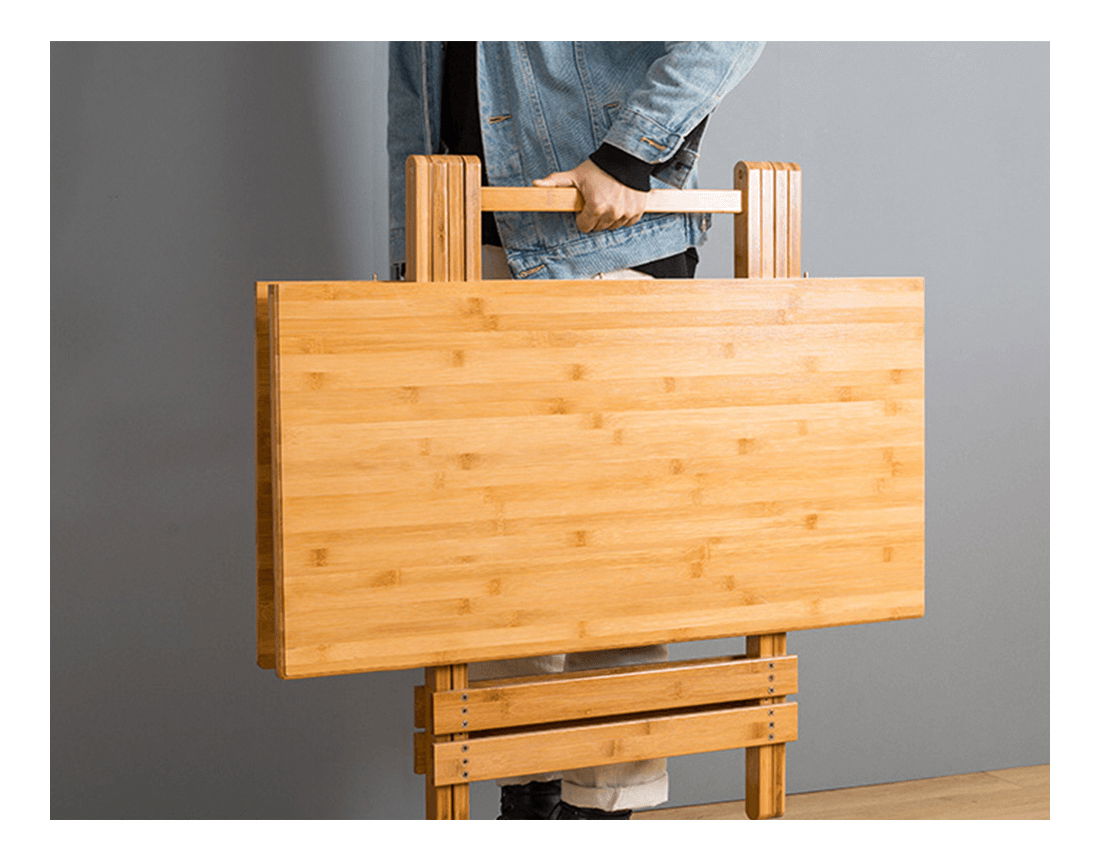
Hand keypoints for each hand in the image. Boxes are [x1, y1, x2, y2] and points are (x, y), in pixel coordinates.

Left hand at [532, 159, 648, 232]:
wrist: (627, 158)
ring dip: (609, 217)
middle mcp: (612, 212)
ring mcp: (626, 213)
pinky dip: (623, 215)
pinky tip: (620, 202)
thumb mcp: (575, 175)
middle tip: (596, 200)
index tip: (585, 205)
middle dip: (595, 217)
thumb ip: (555, 182)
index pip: (584, 226)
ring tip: (608, 200)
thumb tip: (535, 183)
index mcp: (596, 206)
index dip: (582, 216)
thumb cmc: (600, 167)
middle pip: (598, 227)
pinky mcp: (637, 212)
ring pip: (612, 226)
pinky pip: (627, 222)